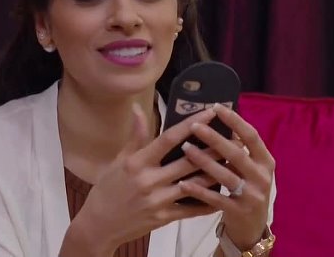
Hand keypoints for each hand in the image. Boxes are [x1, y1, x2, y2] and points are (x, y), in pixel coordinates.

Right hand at [61, 104, 221, 256]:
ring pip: (195, 184)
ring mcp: (158, 200)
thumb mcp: (118, 160)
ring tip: (235, 162)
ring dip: (217, 172)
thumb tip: (139, 108)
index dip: (192, 124)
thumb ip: (135, 136)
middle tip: (234, 138)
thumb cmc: (108, 189)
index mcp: (137, 162)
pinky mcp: (164, 218)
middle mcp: (149, 180)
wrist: (98, 225)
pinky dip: (209, 201)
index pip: (169, 138)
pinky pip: (192, 209)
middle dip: (214, 148)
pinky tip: (224, 192)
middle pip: (188, 160)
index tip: (210, 112)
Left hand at [178, 104, 275, 249]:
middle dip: (215, 138)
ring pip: (225, 175)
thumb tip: (222, 119)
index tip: (217, 107)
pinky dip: (199, 190)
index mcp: (266, 161)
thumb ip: (240, 148)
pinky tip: (183, 182)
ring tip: (185, 148)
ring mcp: (252, 195)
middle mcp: (262, 177)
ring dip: (204, 161)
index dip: (235, 121)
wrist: (252, 227)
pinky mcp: (238, 212)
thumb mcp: (250, 168)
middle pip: (237, 154)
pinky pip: (216, 199)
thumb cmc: (247, 189)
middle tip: (195, 126)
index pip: (252, 136)